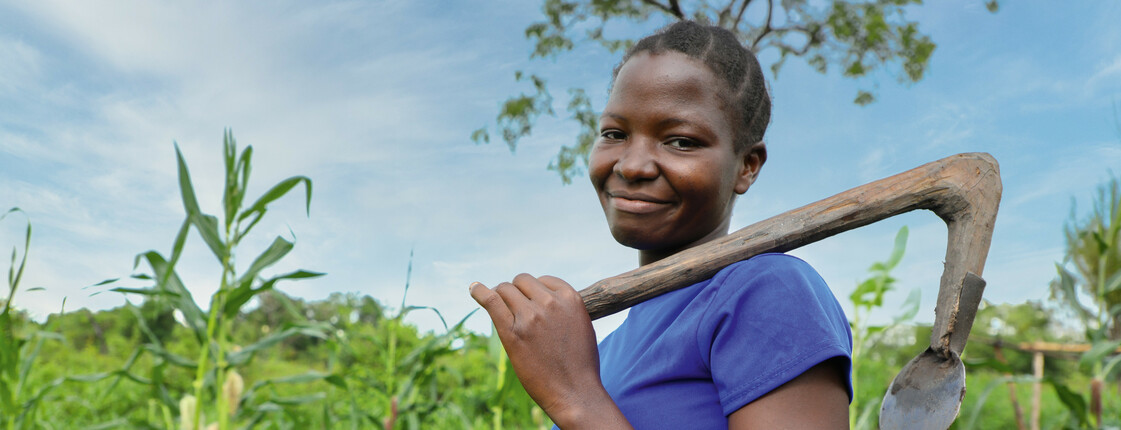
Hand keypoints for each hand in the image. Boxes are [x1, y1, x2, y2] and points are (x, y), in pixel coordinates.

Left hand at [469, 274, 630, 428]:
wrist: (575, 392)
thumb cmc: (580, 364)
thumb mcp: (582, 325)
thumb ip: (563, 309)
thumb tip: (540, 298)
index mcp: (570, 298)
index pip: (543, 280)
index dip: (534, 292)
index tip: (531, 304)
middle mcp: (550, 302)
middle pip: (522, 281)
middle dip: (517, 293)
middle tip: (515, 311)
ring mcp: (530, 316)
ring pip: (505, 289)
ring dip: (501, 296)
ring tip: (501, 309)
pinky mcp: (512, 333)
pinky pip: (491, 301)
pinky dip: (479, 291)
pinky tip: (474, 288)